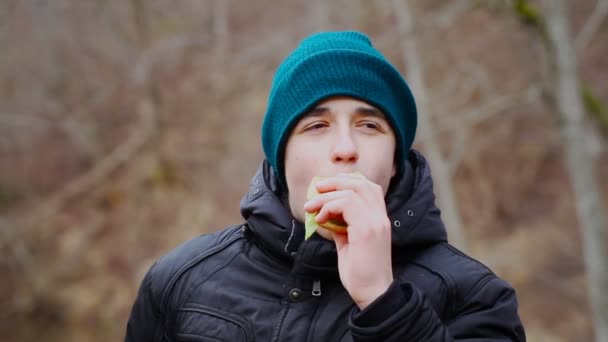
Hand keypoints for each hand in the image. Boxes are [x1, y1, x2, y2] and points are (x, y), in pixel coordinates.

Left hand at [304, 173, 392, 308]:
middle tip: (316, 190)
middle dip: (334, 182)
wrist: (373, 293)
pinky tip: (320, 219)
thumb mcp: (348, 244)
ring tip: (311, 207)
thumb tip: (327, 215)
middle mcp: (381, 217)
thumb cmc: (361, 273)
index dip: (346, 182)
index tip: (326, 188)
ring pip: (351, 191)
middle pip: (360, 183)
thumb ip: (342, 227)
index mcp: (379, 219)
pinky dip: (329, 207)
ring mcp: (375, 222)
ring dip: (327, 196)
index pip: (368, 187)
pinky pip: (346, 204)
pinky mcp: (366, 230)